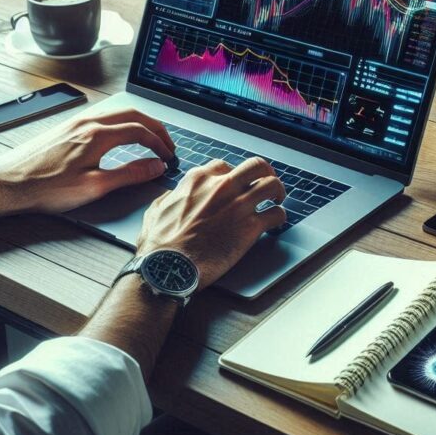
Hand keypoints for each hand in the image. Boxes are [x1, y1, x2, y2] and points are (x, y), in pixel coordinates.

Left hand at [0, 109, 174, 216]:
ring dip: (139, 123)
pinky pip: (103, 116)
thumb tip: (155, 166)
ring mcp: (77, 123)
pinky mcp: (67, 128)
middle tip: (167, 143)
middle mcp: (88, 123)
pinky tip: (121, 134)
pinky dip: (122, 122)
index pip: (141, 131)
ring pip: (118, 113)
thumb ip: (130, 174)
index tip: (168, 156)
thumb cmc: (45, 188)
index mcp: (98, 135)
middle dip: (155, 128)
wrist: (7, 184)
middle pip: (133, 115)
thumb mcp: (94, 187)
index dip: (160, 144)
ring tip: (150, 138)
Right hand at [137, 157, 285, 289]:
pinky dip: (279, 217)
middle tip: (266, 182)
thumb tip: (173, 196)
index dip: (233, 174)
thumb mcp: (156, 210)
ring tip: (277, 199)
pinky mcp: (250, 227)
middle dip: (265, 172)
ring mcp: (238, 205)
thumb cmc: (159, 245)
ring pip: (272, 185)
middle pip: (256, 165)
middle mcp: (222, 187)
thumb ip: (170, 198)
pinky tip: (275, 222)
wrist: (168, 268)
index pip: (224, 166)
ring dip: (277, 191)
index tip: (236, 184)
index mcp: (198, 180)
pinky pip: (276, 214)